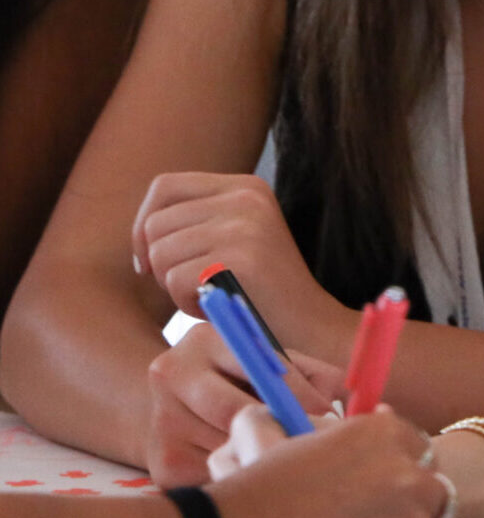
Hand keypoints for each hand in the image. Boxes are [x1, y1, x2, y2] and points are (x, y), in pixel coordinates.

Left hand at [133, 171, 334, 344]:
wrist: (310, 330)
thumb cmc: (259, 293)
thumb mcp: (234, 239)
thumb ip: (196, 220)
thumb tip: (140, 228)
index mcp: (245, 186)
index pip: (165, 187)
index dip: (144, 225)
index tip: (152, 263)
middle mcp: (246, 196)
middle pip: (156, 224)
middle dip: (159, 264)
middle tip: (195, 286)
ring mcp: (246, 224)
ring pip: (159, 253)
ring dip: (173, 286)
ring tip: (212, 296)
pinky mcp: (242, 257)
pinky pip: (174, 280)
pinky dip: (186, 303)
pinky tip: (217, 307)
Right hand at [145, 321, 344, 486]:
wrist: (181, 405)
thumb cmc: (245, 381)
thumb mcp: (274, 363)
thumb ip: (312, 374)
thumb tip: (344, 402)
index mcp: (206, 339)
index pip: (258, 368)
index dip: (299, 396)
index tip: (329, 416)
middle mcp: (171, 373)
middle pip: (236, 413)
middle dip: (279, 431)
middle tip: (312, 444)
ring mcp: (161, 420)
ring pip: (229, 449)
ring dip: (263, 457)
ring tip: (288, 459)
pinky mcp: (162, 463)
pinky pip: (217, 478)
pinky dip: (244, 477)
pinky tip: (255, 471)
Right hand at [207, 406, 445, 517]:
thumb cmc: (245, 495)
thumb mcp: (272, 434)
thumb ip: (314, 419)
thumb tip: (359, 415)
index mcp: (381, 434)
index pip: (414, 445)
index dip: (393, 464)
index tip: (372, 482)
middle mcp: (408, 478)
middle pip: (427, 489)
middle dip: (401, 502)